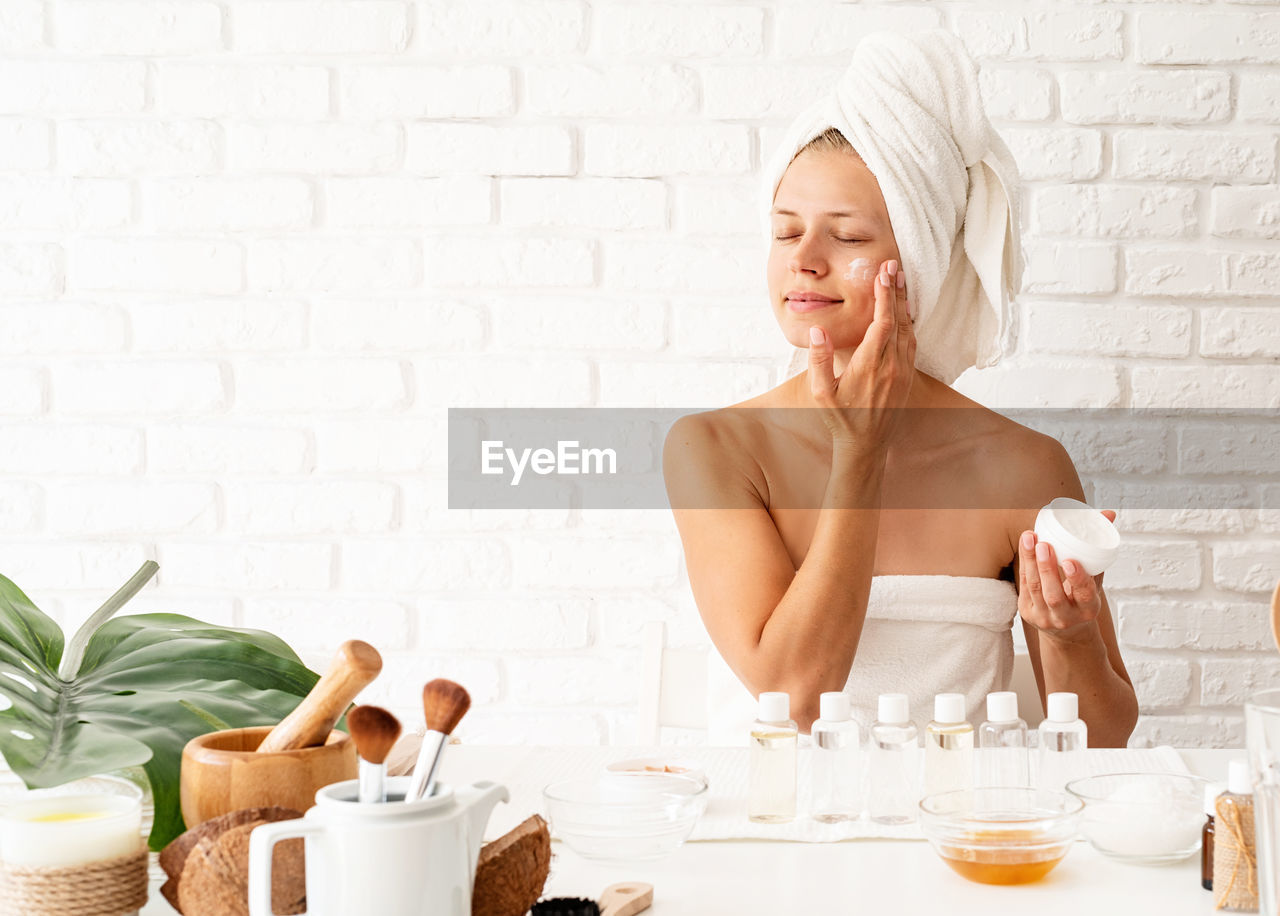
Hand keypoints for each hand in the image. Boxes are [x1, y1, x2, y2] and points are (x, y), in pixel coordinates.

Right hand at [807, 258, 914, 451]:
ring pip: (909, 330)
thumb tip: (818, 329)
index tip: (883, 273)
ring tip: (900, 281)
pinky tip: (904, 312)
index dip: (884, 296)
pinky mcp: (907, 377)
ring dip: (904, 304)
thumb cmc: (840, 418)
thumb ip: (819, 360)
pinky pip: (911, 343)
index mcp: (870, 366)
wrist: (865, 445)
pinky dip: (908, 323)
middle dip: (897, 291)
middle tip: (895, 266)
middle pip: (900, 320)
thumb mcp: (821, 393)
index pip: (882, 323)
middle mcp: (891, 366)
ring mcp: (902, 372)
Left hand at [1018, 509, 1116, 642]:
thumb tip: (1108, 514)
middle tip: (1044, 544)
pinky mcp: (1027, 613)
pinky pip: (1024, 587)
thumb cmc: (1082, 595)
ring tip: (1030, 538)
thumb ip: (1099, 549)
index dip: (1077, 579)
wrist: (1066, 629)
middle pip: (1054, 594)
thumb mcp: (1095, 579)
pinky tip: (1025, 547)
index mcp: (1088, 609)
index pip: (1084, 595)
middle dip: (1047, 568)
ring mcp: (1045, 618)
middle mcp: (1066, 618)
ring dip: (1030, 562)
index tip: (1070, 561)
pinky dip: (1025, 565)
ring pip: (1035, 588)